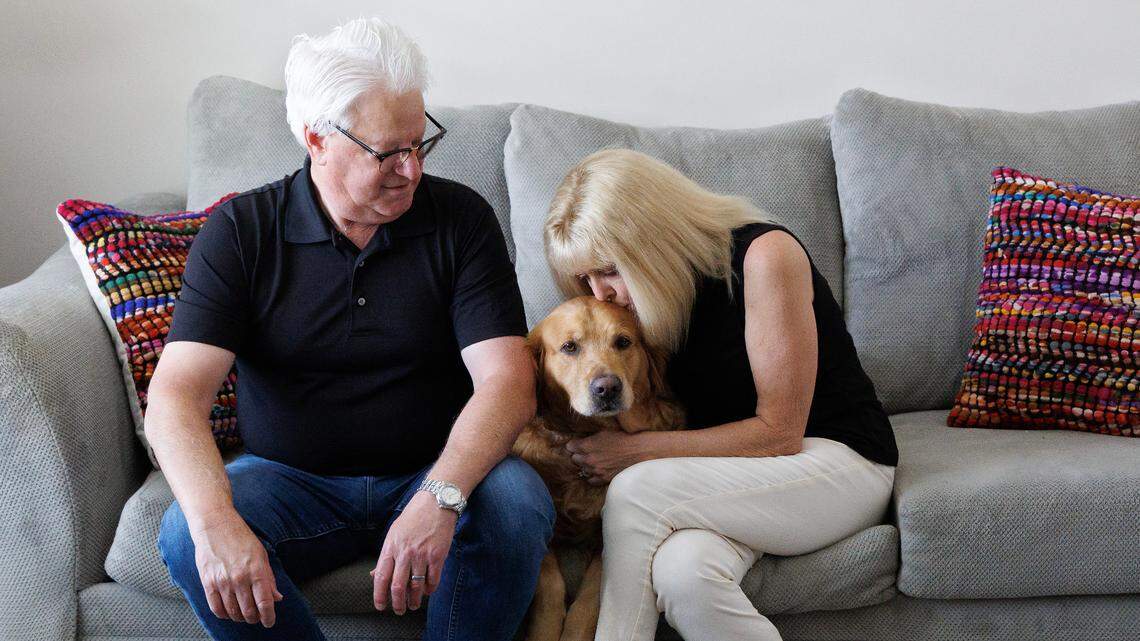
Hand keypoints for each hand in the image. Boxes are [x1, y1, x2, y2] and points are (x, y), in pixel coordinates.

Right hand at [189, 510, 282, 626]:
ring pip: (233, 612)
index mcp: (256, 570)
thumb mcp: (262, 555)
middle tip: (257, 617)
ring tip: (244, 614)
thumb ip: (269, 578)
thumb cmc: (240, 537)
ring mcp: (222, 581)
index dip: (268, 616)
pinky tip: (229, 612)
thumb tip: (276, 598)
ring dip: (240, 617)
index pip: (265, 602)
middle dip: (255, 619)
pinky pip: (216, 608)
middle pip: (249, 611)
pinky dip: (224, 615)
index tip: (269, 621)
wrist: (215, 525)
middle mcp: (239, 578)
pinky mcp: (207, 582)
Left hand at [372, 490, 458, 614]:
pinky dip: (430, 589)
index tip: (380, 606)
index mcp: (391, 547)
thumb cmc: (414, 517)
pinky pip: (433, 580)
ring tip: (414, 605)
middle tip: (399, 610)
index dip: (379, 595)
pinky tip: (427, 591)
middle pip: (398, 587)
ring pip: (416, 587)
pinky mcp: (437, 556)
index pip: (380, 577)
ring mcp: (422, 555)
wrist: (436, 502)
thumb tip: (375, 574)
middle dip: (398, 604)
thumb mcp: (394, 533)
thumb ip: (386, 555)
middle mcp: (405, 553)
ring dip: (414, 600)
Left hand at [565, 430, 648, 484]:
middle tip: (586, 451)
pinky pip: (591, 480)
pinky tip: (597, 470)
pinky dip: (592, 475)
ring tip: (594, 460)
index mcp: (586, 446)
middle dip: (579, 455)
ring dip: (586, 465)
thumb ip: (589, 439)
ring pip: (583, 469)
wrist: (637, 450)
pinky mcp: (603, 478)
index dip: (574, 445)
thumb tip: (579, 442)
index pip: (570, 447)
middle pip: (574, 459)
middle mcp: (588, 459)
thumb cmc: (622, 438)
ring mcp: (596, 470)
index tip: (577, 444)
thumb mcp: (603, 433)